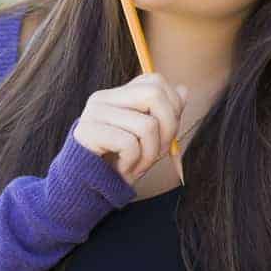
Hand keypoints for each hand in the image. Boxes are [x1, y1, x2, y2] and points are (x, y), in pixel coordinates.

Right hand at [73, 73, 189, 185]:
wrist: (85, 190)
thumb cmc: (118, 162)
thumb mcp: (148, 139)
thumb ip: (163, 114)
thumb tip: (184, 89)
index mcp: (117, 95)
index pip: (155, 81)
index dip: (171, 107)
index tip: (165, 135)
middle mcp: (102, 98)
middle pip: (153, 94)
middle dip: (168, 127)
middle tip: (158, 152)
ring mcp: (93, 113)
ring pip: (147, 125)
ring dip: (150, 154)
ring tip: (137, 165)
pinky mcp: (87, 132)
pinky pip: (129, 144)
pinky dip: (133, 163)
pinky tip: (121, 169)